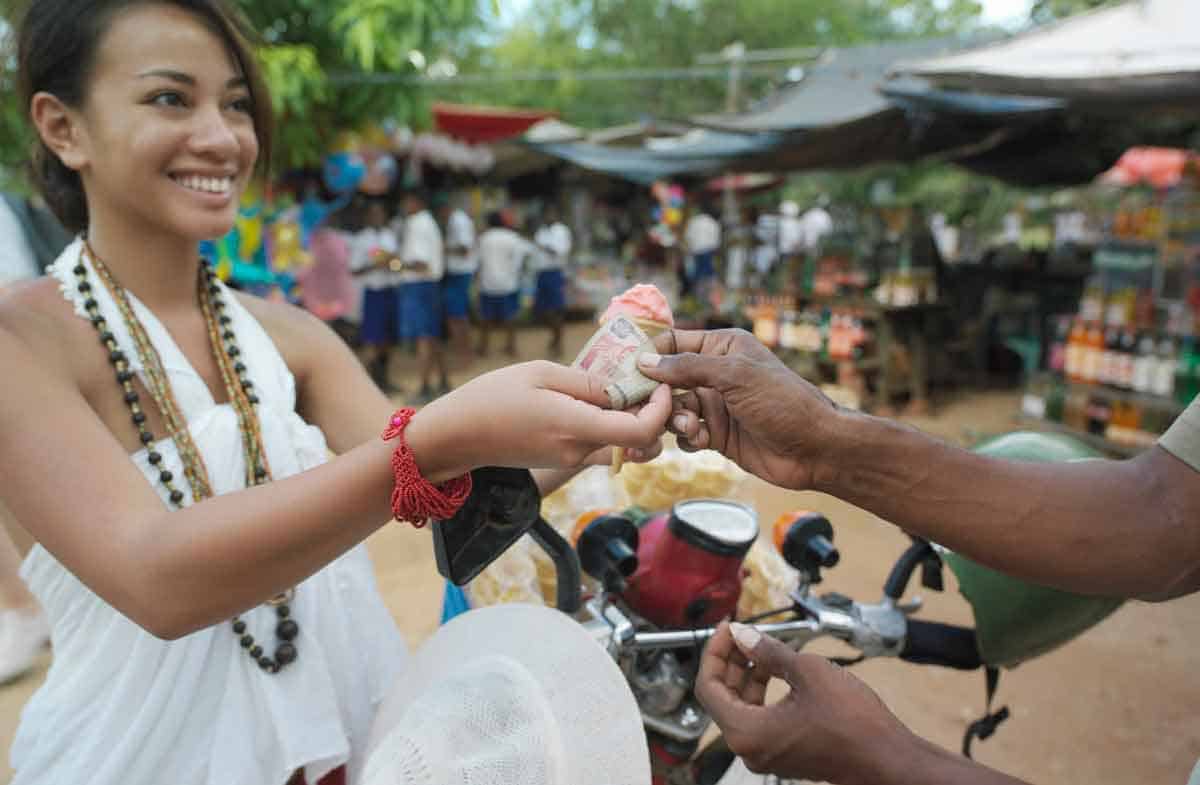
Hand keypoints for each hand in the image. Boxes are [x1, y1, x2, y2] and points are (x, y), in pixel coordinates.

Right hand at [410, 361, 670, 477]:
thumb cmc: (491, 398)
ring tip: (626, 389)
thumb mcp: (541, 375)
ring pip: (622, 447)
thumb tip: (624, 387)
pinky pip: (601, 447)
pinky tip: (601, 401)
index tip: (660, 382)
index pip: (641, 432)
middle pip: (639, 444)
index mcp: (576, 428)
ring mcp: (571, 460)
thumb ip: (587, 382)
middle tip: (651, 384)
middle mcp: (579, 451)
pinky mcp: (563, 460)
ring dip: (635, 423)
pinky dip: (613, 428)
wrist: (455, 437)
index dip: (661, 409)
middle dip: (655, 416)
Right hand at [637, 329, 838, 489]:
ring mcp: (715, 405)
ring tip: (690, 426)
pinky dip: (686, 437)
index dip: (649, 354)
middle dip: (656, 394)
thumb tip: (645, 362)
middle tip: (647, 406)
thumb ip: (688, 368)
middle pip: (666, 380)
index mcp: (722, 348)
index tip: (625, 369)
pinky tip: (701, 440)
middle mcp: (715, 374)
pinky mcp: (716, 434)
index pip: (673, 343)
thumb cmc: (782, 402)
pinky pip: (685, 433)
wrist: (814, 448)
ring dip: (674, 418)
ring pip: (673, 409)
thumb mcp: (735, 376)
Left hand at [696, 621, 915, 784]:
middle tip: (742, 633)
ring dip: (747, 674)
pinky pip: (759, 717)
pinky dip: (762, 691)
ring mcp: (766, 753)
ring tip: (762, 646)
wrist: (887, 758)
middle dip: (730, 660)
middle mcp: (749, 749)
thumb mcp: (807, 671)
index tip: (728, 628)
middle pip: (722, 697)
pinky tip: (777, 668)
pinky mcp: (783, 752)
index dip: (715, 651)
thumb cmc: (853, 721)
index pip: (708, 686)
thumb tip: (742, 634)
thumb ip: (767, 651)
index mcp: (747, 732)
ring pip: (741, 706)